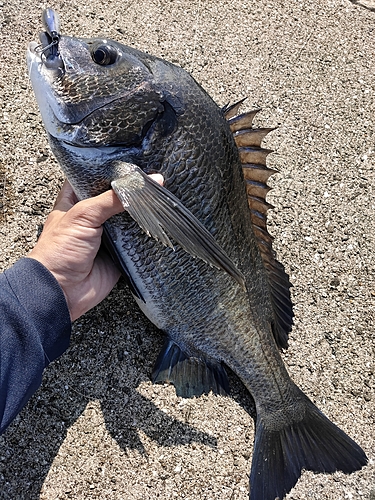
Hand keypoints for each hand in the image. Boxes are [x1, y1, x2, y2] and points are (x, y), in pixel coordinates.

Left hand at [28, 176, 162, 320]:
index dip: (112, 169)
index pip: (95, 176)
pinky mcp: (119, 252)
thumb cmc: (58, 251)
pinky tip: (158, 222)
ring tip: (160, 195)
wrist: (62, 291)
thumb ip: (112, 198)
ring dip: (141, 212)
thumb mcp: (84, 214)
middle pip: (116, 196)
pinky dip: (147, 234)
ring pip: (129, 217)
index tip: (134, 160)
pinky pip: (137, 240)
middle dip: (132, 191)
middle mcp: (92, 215)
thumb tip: (143, 183)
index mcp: (75, 199)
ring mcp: (107, 234)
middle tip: (152, 178)